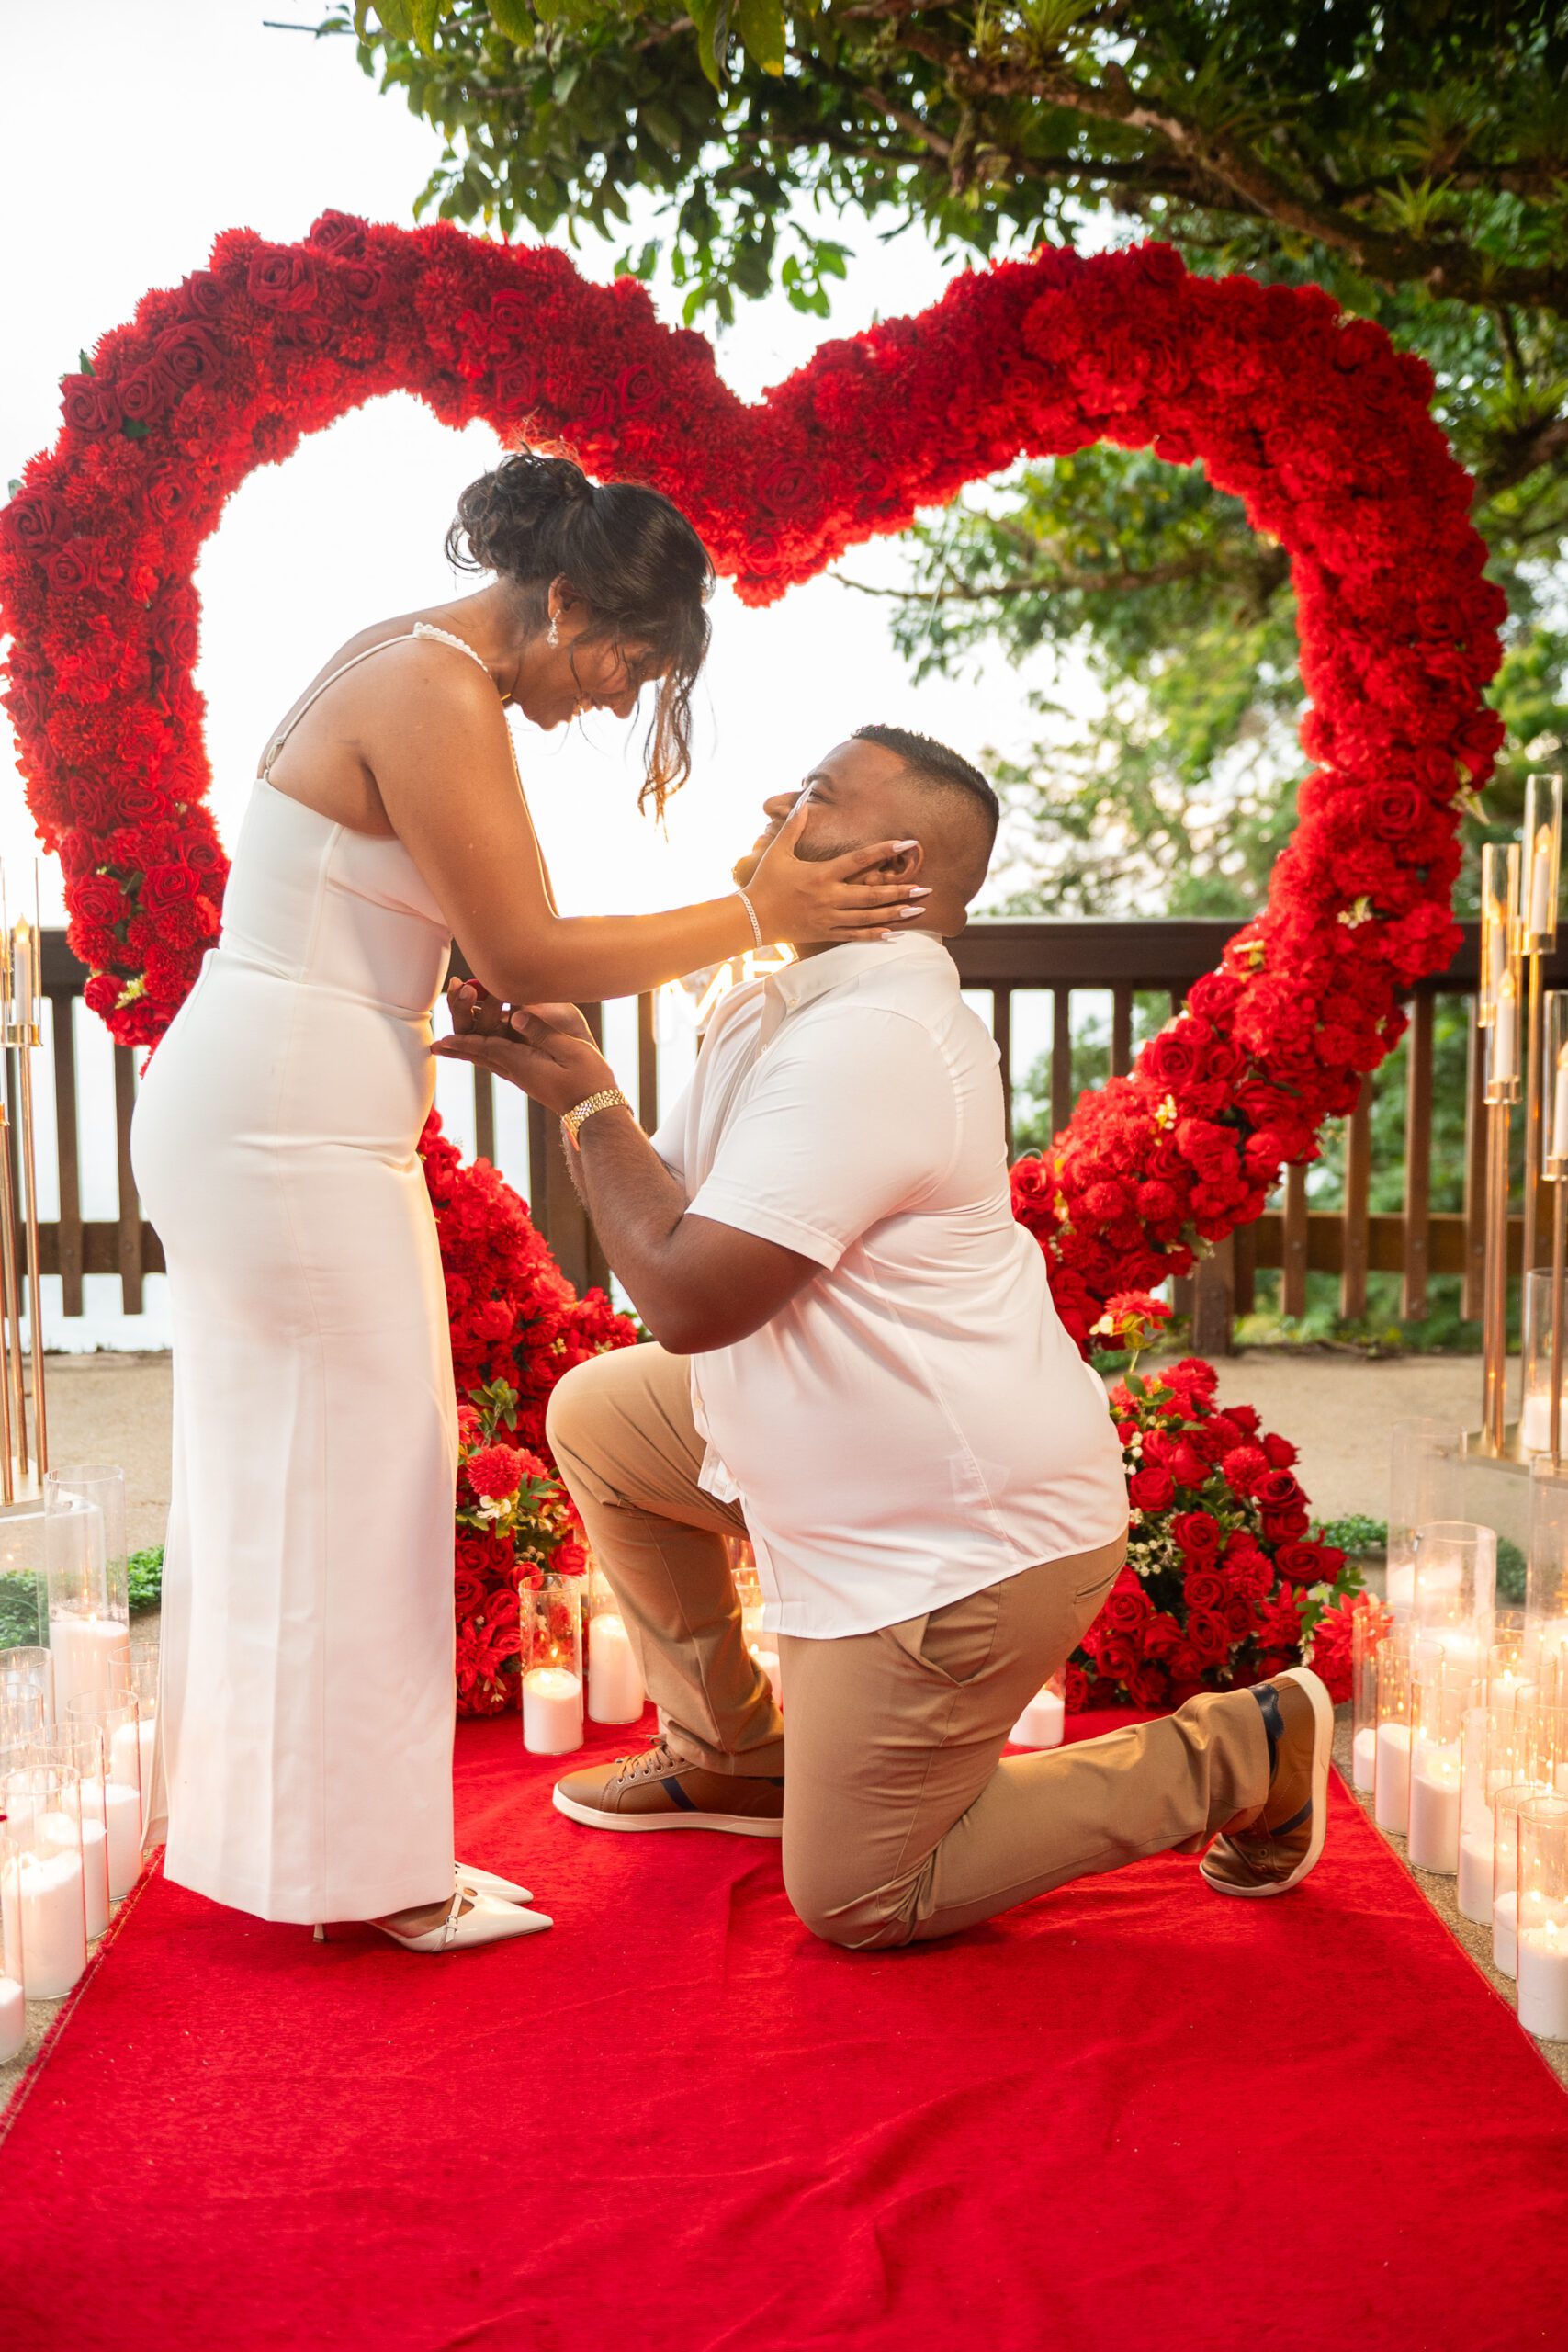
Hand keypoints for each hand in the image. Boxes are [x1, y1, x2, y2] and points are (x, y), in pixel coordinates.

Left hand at [435, 993, 615, 1116]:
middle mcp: (517, 1072)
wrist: (596, 1111)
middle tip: (435, 1045)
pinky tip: (480, 1053)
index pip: (487, 1048)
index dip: (464, 1041)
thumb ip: (543, 1033)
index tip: (441, 1041)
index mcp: (523, 1063)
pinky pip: (500, 1063)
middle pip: (481, 1055)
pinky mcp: (530, 1077)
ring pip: (488, 1061)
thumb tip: (516, 1016)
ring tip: (449, 1046)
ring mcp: (523, 1076)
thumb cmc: (589, 1081)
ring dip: (468, 1050)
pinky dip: (484, 1055)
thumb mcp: (571, 1052)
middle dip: (459, 1046)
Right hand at [743, 801, 926, 944]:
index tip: (907, 842)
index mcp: (820, 874)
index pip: (858, 860)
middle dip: (901, 891)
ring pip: (869, 917)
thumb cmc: (766, 882)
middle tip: (927, 888)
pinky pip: (855, 935)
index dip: (884, 850)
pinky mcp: (826, 932)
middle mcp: (829, 897)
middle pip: (872, 894)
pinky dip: (875, 935)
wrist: (752, 919)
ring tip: (920, 909)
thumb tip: (803, 801)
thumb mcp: (778, 852)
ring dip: (895, 913)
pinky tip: (895, 932)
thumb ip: (793, 827)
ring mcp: (829, 917)